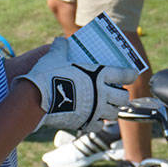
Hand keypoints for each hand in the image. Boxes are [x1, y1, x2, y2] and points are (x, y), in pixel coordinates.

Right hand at [14, 37, 137, 131]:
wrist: (36, 98)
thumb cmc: (47, 74)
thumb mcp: (55, 55)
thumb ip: (61, 47)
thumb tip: (60, 41)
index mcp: (99, 74)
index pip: (124, 75)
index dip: (130, 75)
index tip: (132, 74)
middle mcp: (102, 93)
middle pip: (123, 98)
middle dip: (122, 96)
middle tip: (117, 94)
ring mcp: (95, 110)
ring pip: (114, 114)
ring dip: (112, 110)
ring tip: (107, 107)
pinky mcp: (85, 123)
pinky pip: (99, 125)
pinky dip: (98, 122)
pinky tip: (94, 118)